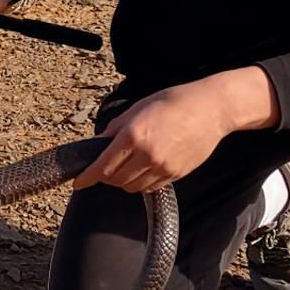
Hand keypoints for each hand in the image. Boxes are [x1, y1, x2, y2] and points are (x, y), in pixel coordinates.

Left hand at [72, 78, 238, 193]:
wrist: (211, 110)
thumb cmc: (174, 101)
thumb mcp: (138, 108)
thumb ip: (116, 128)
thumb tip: (98, 144)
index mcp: (133, 135)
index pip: (103, 166)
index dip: (87, 178)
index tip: (78, 183)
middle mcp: (146, 154)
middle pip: (115, 180)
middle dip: (105, 176)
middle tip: (106, 167)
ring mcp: (163, 167)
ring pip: (132, 187)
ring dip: (123, 181)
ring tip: (127, 167)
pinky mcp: (176, 174)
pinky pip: (150, 188)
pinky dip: (141, 183)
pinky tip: (144, 169)